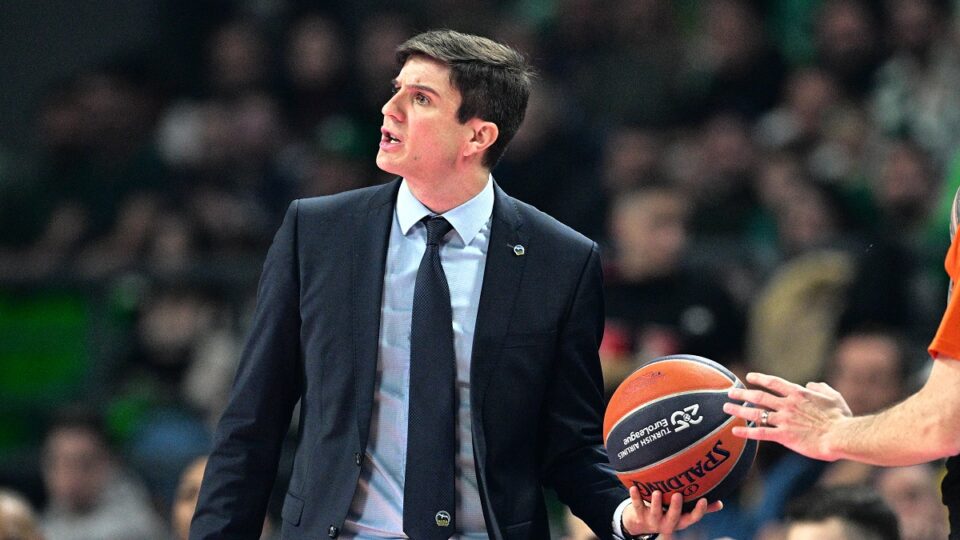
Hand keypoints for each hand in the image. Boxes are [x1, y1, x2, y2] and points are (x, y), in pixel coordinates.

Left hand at [621, 486, 721, 537]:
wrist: (640, 522)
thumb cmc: (667, 513)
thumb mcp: (683, 513)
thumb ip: (700, 509)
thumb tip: (720, 503)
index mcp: (680, 521)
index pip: (692, 518)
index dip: (699, 510)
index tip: (704, 499)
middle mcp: (668, 523)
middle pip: (673, 517)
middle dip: (676, 507)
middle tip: (678, 495)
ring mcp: (653, 520)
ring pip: (655, 512)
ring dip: (656, 503)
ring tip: (657, 492)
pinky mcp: (639, 515)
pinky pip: (637, 506)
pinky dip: (635, 497)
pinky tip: (634, 487)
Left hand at [723, 372, 852, 460]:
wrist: (841, 436)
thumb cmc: (841, 418)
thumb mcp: (833, 396)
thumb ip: (821, 388)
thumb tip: (810, 383)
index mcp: (798, 393)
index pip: (774, 382)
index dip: (760, 378)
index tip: (749, 377)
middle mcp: (787, 404)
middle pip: (759, 396)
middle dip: (742, 393)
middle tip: (730, 392)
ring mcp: (784, 420)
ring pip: (756, 412)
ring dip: (739, 410)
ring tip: (726, 408)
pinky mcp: (784, 436)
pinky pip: (760, 433)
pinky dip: (746, 432)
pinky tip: (735, 431)